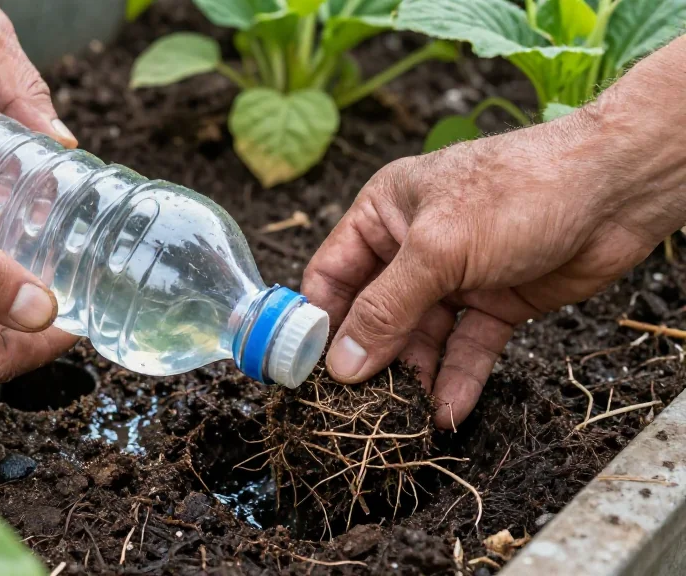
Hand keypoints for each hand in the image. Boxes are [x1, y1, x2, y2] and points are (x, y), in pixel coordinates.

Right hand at [302, 38, 685, 428]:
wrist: (617, 189)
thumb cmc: (517, 191)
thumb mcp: (438, 250)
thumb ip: (386, 309)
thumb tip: (341, 363)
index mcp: (383, 213)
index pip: (332, 273)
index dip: (317, 320)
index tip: (306, 370)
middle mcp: (413, 246)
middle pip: (374, 312)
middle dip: (368, 357)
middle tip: (354, 406)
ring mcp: (455, 276)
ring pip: (420, 337)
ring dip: (412, 375)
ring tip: (401, 417)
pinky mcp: (495, 302)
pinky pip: (466, 348)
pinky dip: (457, 378)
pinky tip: (447, 411)